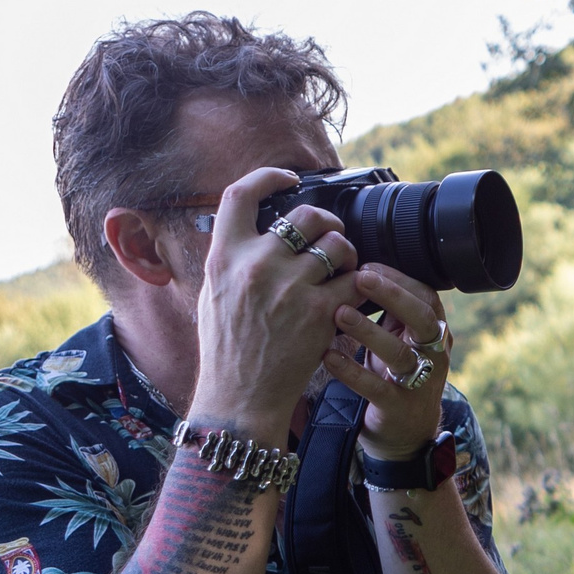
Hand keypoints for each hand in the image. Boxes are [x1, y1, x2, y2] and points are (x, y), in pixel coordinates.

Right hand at [189, 168, 356, 434]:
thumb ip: (234, 258)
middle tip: (331, 237)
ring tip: (343, 269)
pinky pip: (355, 280)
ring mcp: (290, 288)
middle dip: (326, 222)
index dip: (267, 176)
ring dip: (347, 253)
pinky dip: (359, 284)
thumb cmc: (227, 349)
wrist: (240, 397)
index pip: (239, 194)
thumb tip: (255, 228)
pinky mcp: (320, 312)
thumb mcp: (214, 294)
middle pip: (305, 215)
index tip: (288, 178)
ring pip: (338, 244)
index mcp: (224, 257)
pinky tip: (353, 294)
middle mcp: (256, 266)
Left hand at [326, 266, 451, 458]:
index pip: (426, 296)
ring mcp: (419, 383)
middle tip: (360, 278)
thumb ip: (388, 311)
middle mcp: (433, 355)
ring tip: (338, 314)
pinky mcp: (398, 408)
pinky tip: (328, 356)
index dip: (399, 280)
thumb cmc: (395, 376)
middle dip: (392, 295)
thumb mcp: (399, 340)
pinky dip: (351, 371)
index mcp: (434, 333)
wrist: (407, 434)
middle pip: (422, 318)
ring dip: (368, 331)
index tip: (367, 266)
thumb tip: (357, 268)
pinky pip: (376, 388)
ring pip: (399, 353)